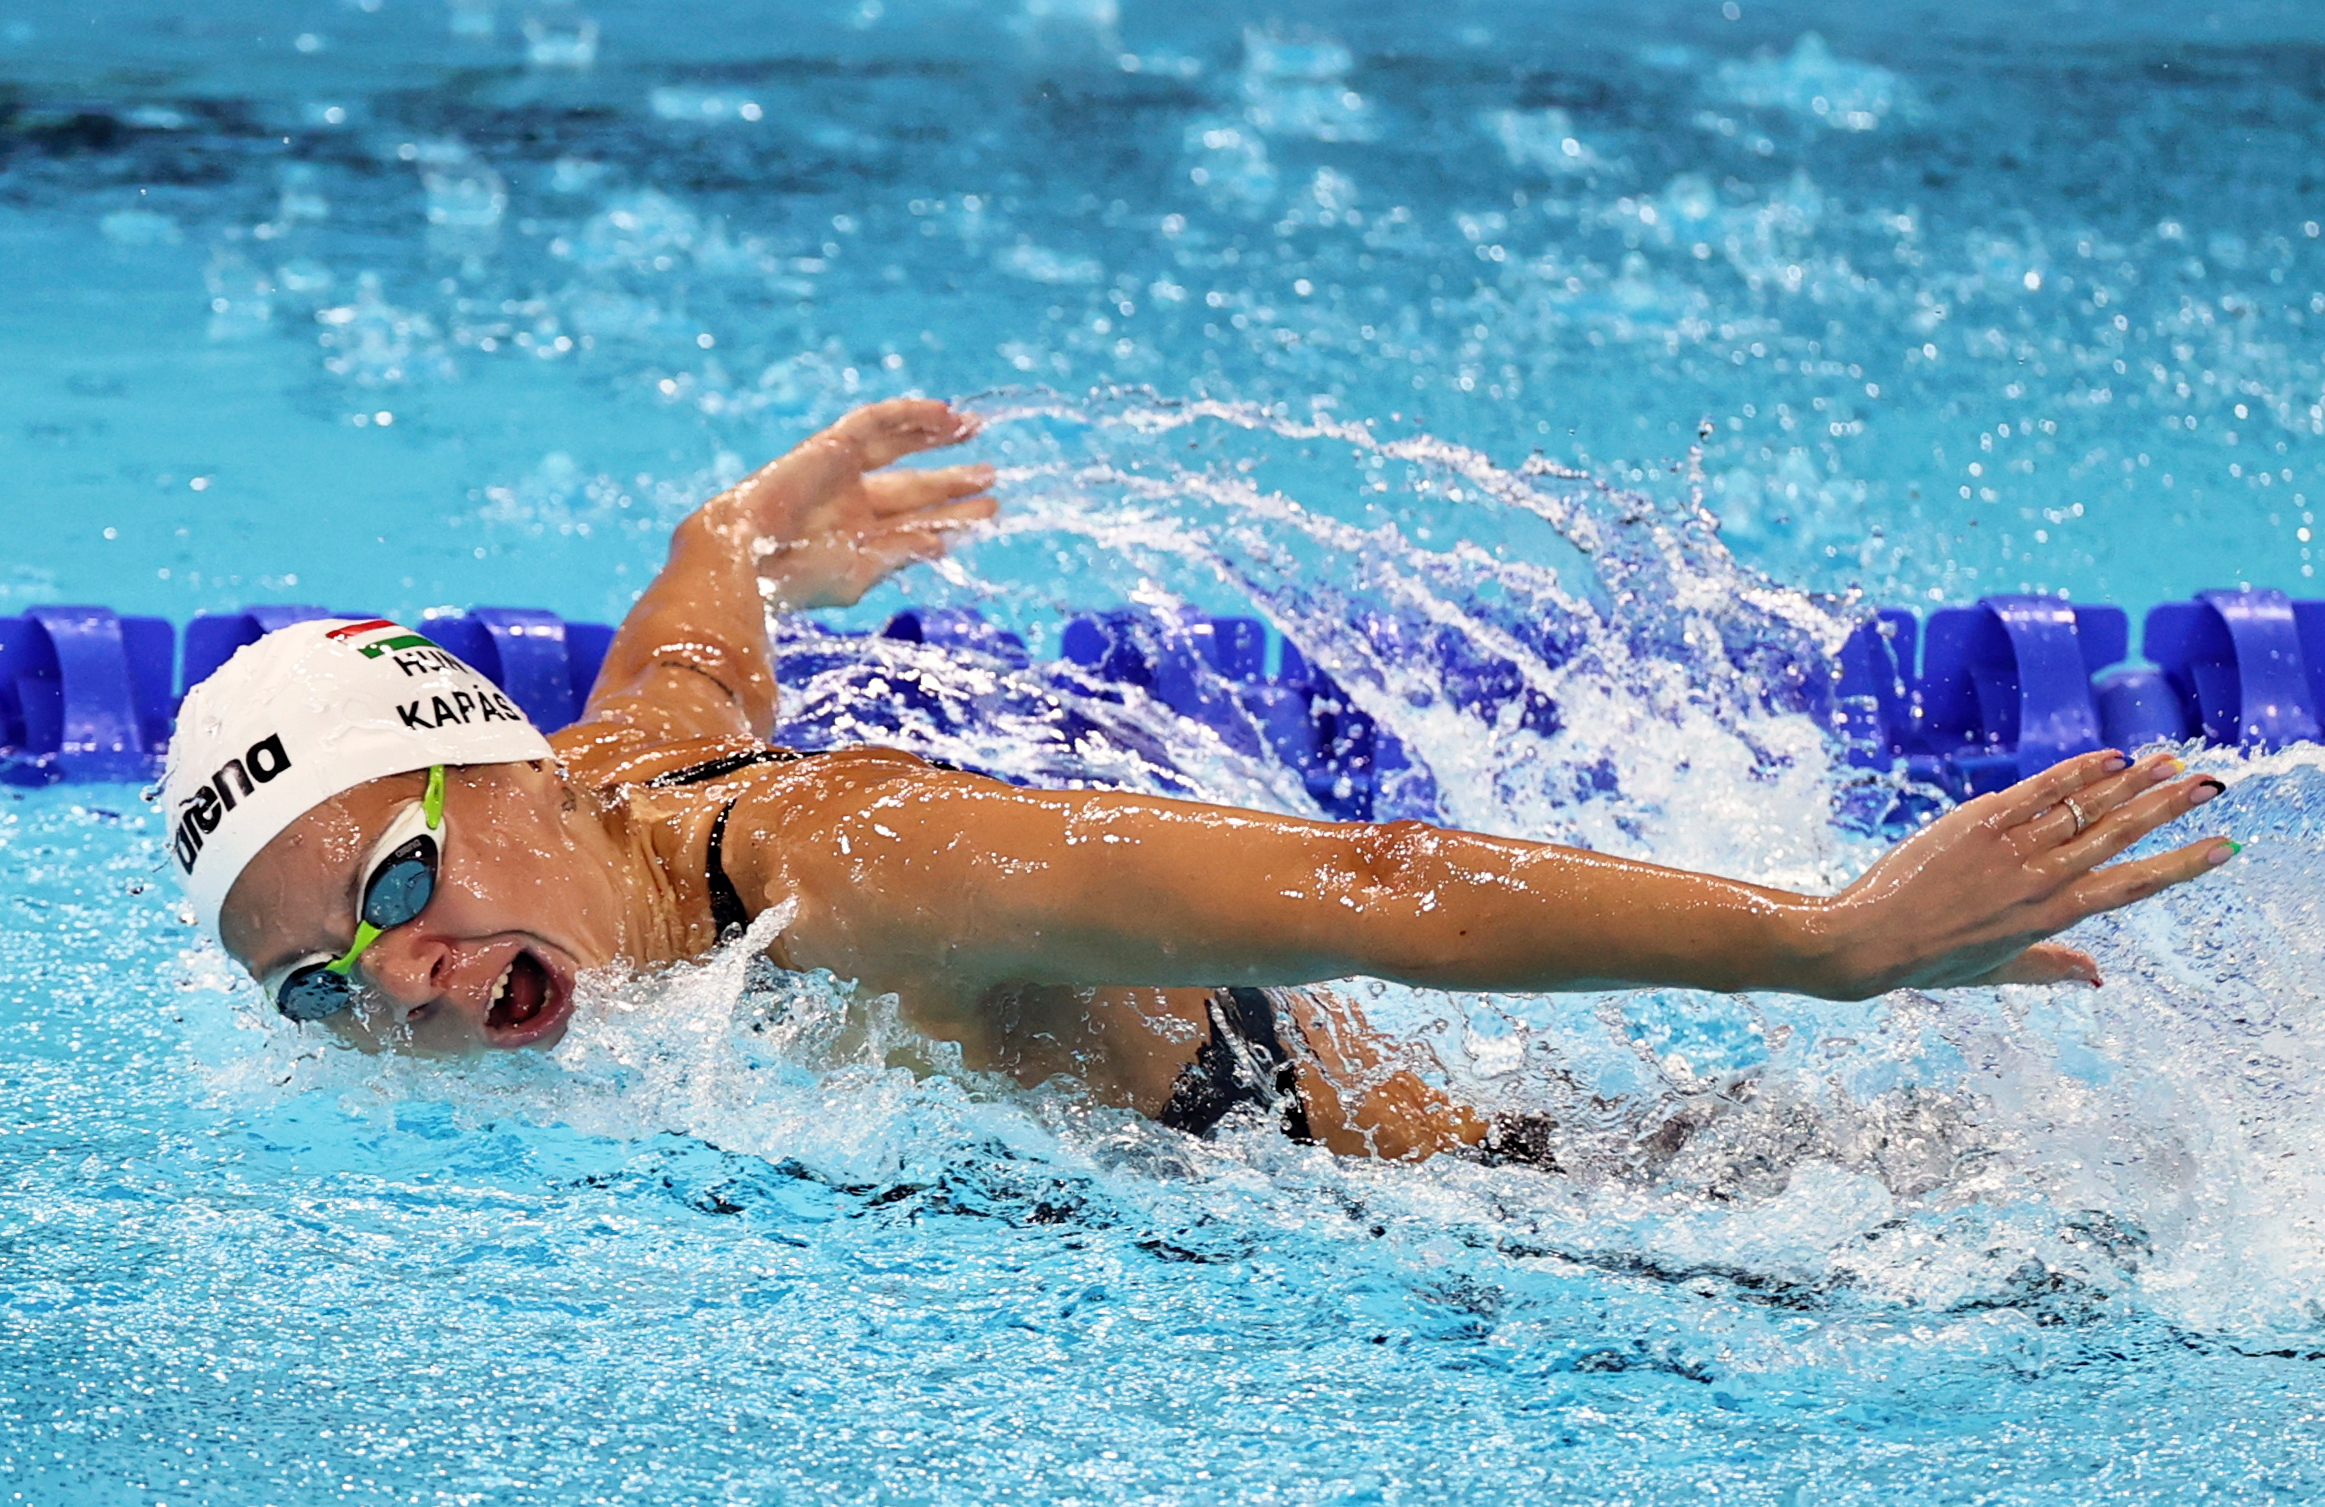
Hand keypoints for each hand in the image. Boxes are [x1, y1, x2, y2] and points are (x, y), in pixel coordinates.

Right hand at [709, 398, 997, 609]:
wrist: (746, 556)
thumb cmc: (796, 578)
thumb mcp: (860, 573)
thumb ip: (902, 552)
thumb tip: (944, 541)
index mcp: (856, 538)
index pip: (915, 522)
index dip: (953, 515)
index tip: (991, 512)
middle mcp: (851, 503)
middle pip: (913, 487)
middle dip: (952, 481)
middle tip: (992, 476)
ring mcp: (840, 471)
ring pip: (898, 447)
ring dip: (935, 437)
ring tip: (975, 428)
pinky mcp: (830, 445)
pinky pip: (876, 421)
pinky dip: (909, 414)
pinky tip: (944, 414)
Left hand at [1810, 750, 2234, 997]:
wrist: (1870, 938)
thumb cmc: (1932, 959)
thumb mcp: (1998, 971)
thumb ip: (2052, 966)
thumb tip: (2097, 974)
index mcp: (2053, 917)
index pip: (2135, 884)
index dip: (2183, 864)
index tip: (2224, 846)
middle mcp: (2041, 879)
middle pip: (2120, 834)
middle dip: (2171, 807)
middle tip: (2212, 784)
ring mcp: (2011, 846)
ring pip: (2086, 806)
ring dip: (2134, 781)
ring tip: (2173, 760)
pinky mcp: (1977, 821)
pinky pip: (2037, 789)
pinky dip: (2076, 771)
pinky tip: (2111, 756)